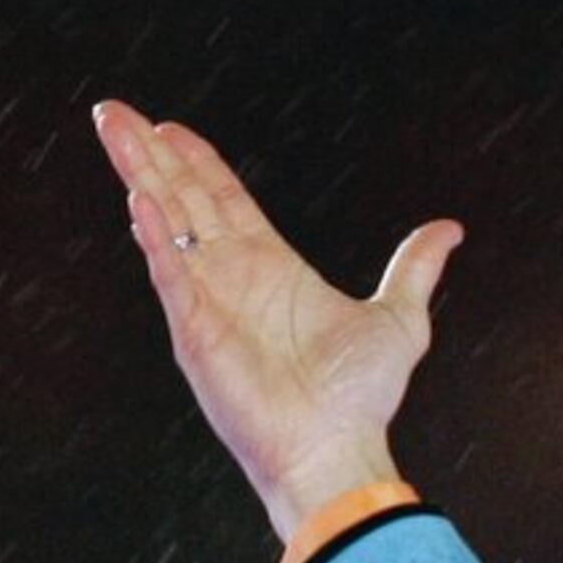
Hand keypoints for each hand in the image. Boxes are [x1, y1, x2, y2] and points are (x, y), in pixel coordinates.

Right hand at [91, 102, 463, 544]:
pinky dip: (156, 238)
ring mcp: (208, 302)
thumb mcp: (401, 318)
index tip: (171, 128)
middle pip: (183, 200)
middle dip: (150, 155)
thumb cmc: (359, 398)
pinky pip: (171, 275)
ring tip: (114, 130)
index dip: (197, 162)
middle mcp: (231, 278)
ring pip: (166, 224)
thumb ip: (415, 268)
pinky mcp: (197, 331)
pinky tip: (140, 201)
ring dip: (139, 176)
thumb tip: (448, 230)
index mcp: (270, 268)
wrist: (338, 450)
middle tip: (116, 112)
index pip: (223, 200)